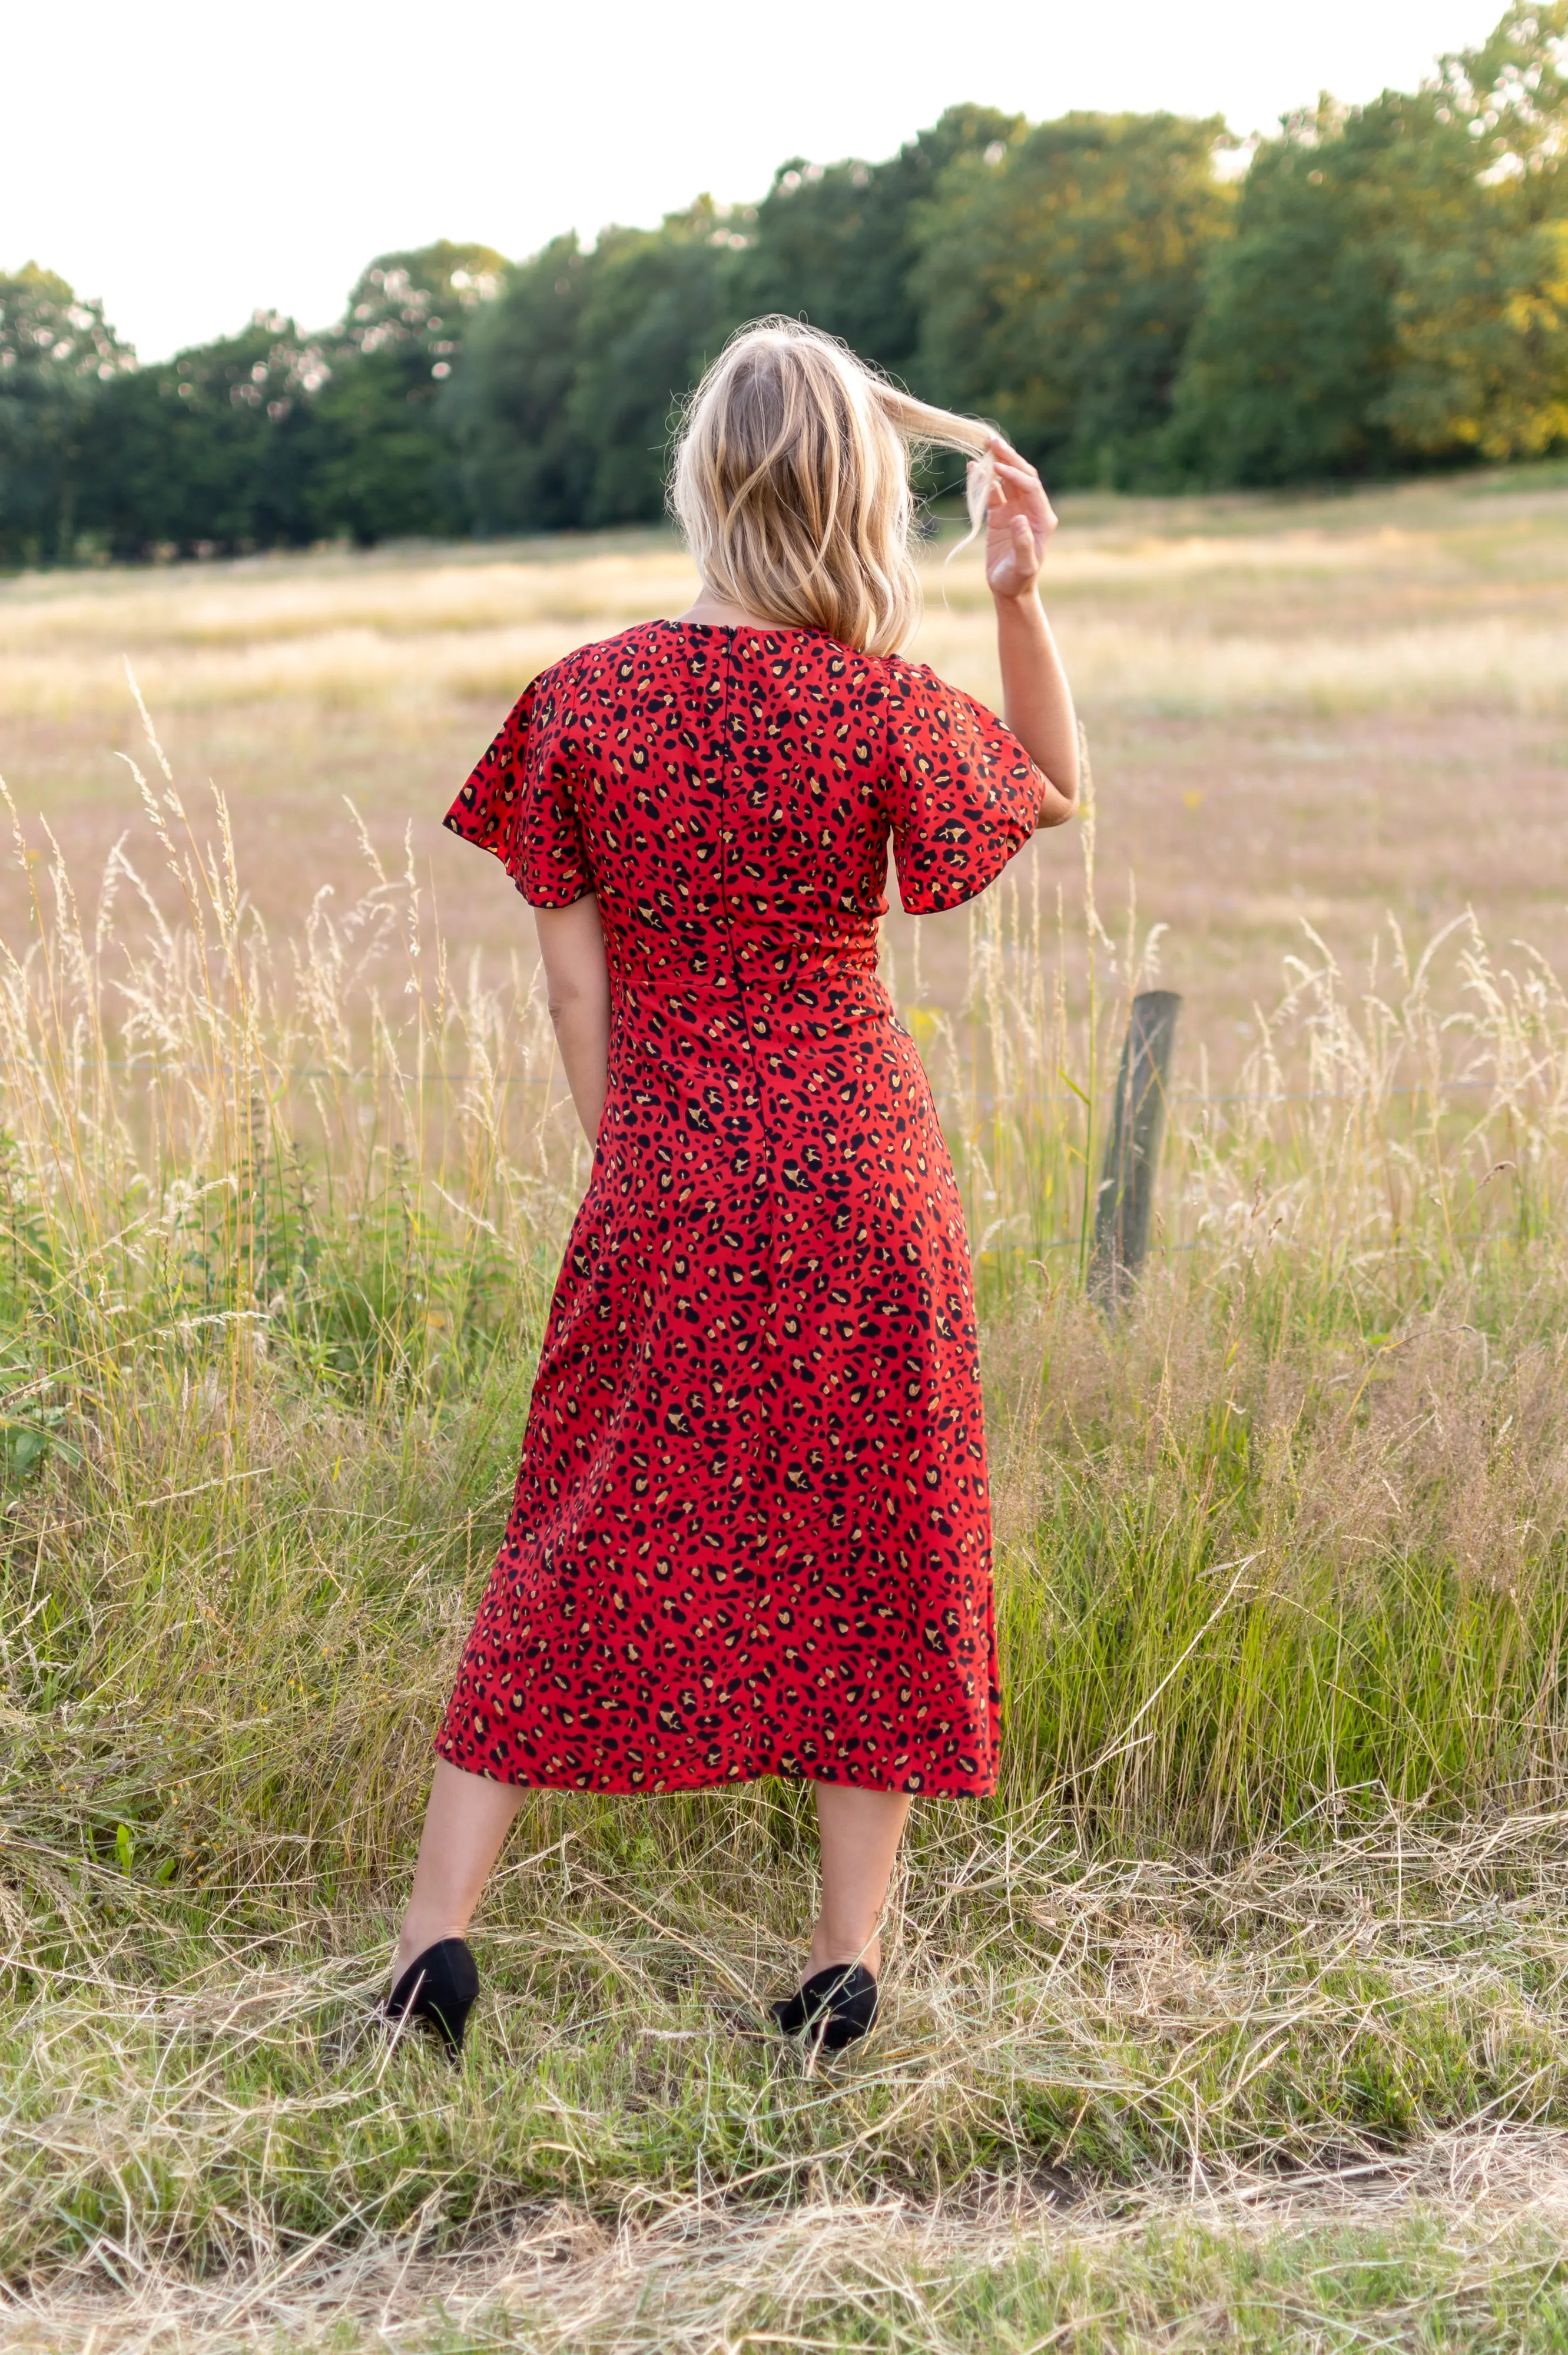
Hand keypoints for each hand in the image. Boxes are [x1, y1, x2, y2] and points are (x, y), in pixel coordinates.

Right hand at [972, 434, 1056, 601]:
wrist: (1009, 590)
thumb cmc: (1018, 580)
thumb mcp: (1024, 566)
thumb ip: (1024, 543)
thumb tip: (1021, 518)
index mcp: (1043, 518)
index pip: (1030, 486)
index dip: (1014, 475)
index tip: (996, 468)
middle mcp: (1032, 509)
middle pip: (1022, 475)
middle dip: (1009, 458)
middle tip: (992, 441)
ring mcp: (1016, 510)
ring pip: (1008, 480)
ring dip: (997, 463)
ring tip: (984, 446)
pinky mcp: (1001, 515)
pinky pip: (993, 492)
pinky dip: (984, 479)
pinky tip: (973, 467)